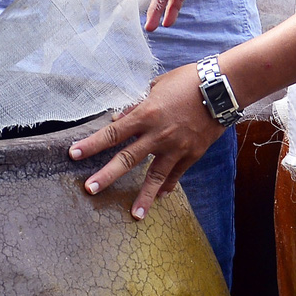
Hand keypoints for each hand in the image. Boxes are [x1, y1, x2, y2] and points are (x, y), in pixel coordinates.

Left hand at [68, 64, 224, 217]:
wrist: (222, 87)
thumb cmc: (187, 80)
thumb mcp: (156, 86)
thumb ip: (137, 106)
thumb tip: (120, 119)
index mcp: (146, 114)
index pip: (112, 133)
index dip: (91, 144)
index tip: (73, 153)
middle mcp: (158, 134)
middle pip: (127, 158)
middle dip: (107, 175)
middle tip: (90, 189)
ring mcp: (176, 147)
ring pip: (155, 176)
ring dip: (143, 196)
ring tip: (134, 215)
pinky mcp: (193, 153)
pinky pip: (177, 174)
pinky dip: (168, 186)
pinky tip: (159, 197)